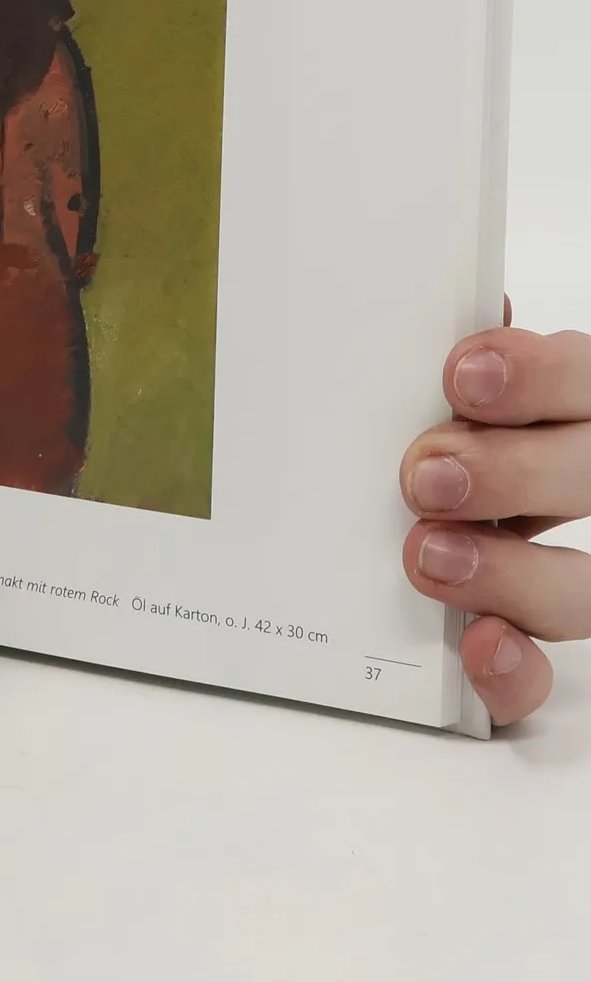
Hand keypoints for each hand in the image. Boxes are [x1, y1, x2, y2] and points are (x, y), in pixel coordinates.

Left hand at [400, 308, 590, 724]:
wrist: (408, 504)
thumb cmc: (436, 428)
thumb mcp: (448, 385)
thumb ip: (459, 362)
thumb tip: (456, 309)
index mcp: (567, 407)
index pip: (585, 379)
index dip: (538, 377)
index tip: (461, 375)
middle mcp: (582, 479)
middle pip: (588, 477)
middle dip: (511, 474)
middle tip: (424, 475)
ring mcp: (573, 570)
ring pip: (583, 584)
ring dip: (510, 573)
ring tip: (428, 556)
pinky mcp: (536, 639)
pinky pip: (544, 672)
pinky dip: (515, 668)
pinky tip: (480, 646)